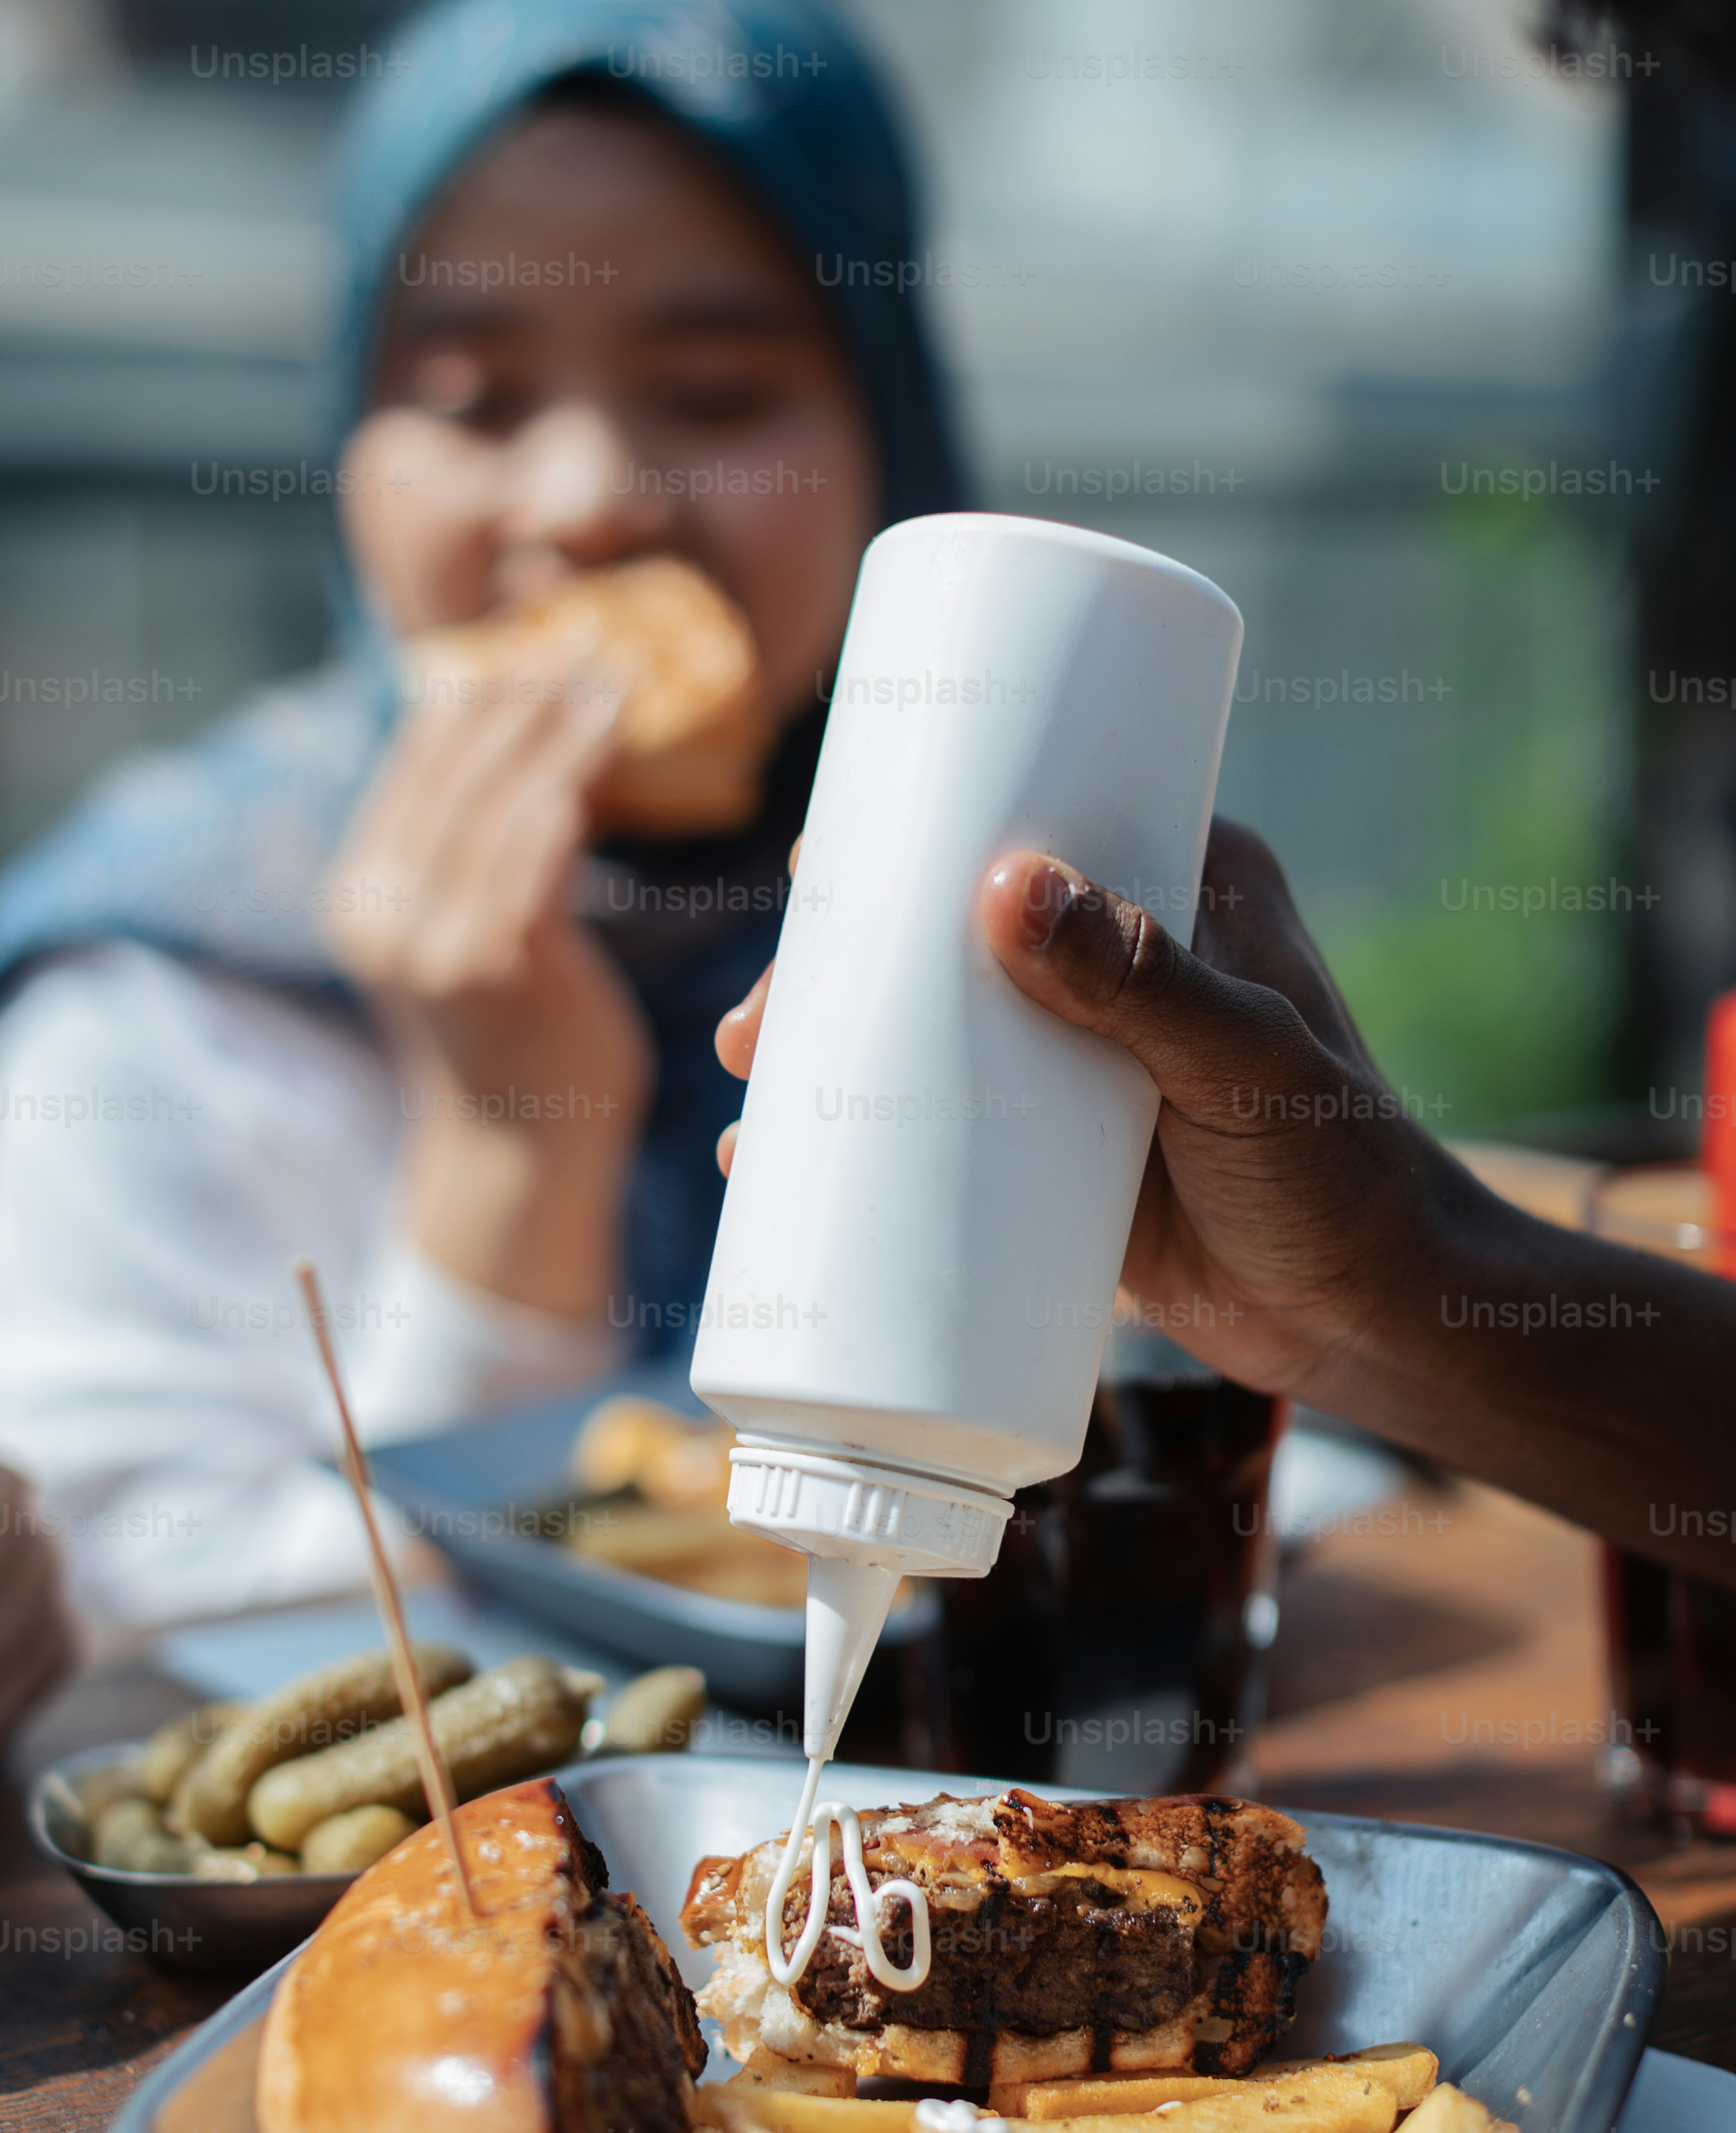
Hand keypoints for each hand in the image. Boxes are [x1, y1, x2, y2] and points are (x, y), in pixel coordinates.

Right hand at [324, 611, 655, 1313]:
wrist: (517, 1151)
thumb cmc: (510, 1029)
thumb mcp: (455, 929)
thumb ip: (457, 850)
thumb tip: (501, 743)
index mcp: (361, 894)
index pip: (415, 762)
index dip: (476, 695)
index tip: (535, 647)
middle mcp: (382, 916)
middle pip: (454, 771)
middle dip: (524, 699)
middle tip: (588, 647)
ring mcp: (436, 944)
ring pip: (499, 805)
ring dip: (559, 737)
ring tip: (614, 688)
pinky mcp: (500, 968)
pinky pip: (533, 861)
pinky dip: (562, 802)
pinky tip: (598, 763)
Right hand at [713, 819, 1475, 1403]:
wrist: (1378, 1319)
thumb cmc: (1343, 1171)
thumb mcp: (1244, 1059)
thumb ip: (1139, 978)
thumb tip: (1004, 887)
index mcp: (1179, 886)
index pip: (1032, 813)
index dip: (914, 829)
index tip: (817, 867)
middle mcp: (1120, 958)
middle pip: (950, 928)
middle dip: (838, 963)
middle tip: (759, 1025)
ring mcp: (1084, 1058)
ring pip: (934, 1026)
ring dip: (836, 1049)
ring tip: (755, 1094)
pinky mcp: (1061, 1155)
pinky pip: (946, 1126)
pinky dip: (869, 1139)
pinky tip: (787, 1167)